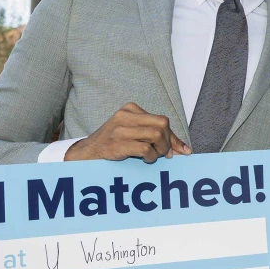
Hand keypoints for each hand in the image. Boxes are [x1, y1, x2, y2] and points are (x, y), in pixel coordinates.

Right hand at [65, 103, 189, 163]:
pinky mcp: (117, 143)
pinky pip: (146, 148)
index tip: (182, 150)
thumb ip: (154, 136)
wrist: (87, 153)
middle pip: (162, 124)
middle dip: (168, 142)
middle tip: (163, 154)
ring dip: (160, 150)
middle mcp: (126, 115)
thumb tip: (182, 149)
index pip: (162, 120)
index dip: (173, 137)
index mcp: (131, 109)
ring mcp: (120, 129)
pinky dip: (150, 156)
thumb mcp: (133, 133)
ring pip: (156, 135)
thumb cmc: (113, 144)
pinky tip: (145, 159)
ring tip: (153, 156)